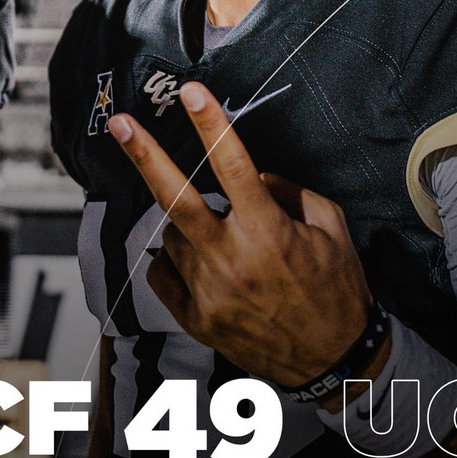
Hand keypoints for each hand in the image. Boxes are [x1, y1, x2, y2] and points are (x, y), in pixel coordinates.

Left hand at [107, 81, 383, 392]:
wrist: (332, 364)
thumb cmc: (337, 293)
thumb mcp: (333, 232)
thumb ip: (293, 194)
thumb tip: (256, 174)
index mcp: (269, 232)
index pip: (233, 165)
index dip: (211, 124)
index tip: (192, 93)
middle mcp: (231, 259)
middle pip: (175, 199)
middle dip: (144, 156)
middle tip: (119, 125)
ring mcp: (207, 291)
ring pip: (172, 235)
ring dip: (186, 225)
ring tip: (221, 240)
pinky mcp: (193, 318)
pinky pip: (163, 272)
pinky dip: (174, 259)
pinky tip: (199, 262)